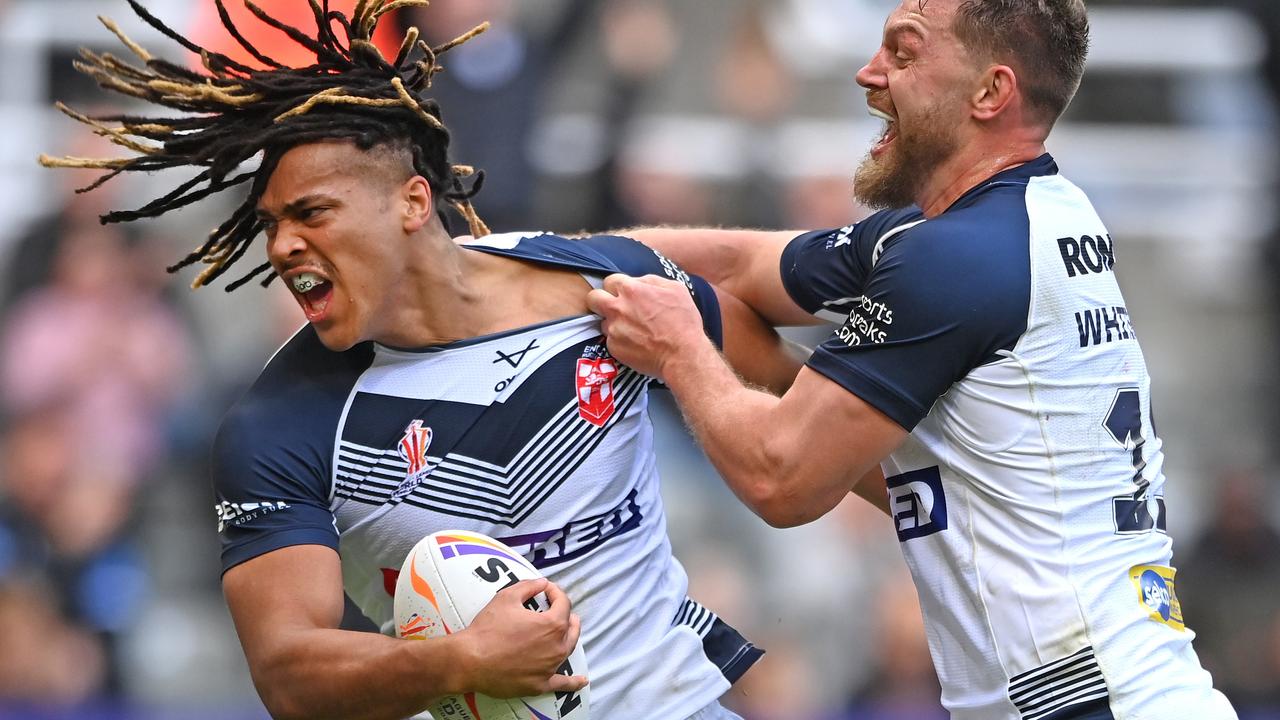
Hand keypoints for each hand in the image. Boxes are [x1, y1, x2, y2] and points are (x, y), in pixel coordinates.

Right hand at [453, 579, 586, 697]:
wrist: (470, 660)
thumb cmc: (488, 628)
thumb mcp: (506, 597)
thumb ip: (529, 586)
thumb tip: (542, 583)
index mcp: (553, 624)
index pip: (563, 603)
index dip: (555, 592)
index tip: (545, 590)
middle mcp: (557, 646)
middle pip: (572, 627)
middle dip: (565, 614)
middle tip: (554, 608)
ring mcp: (551, 667)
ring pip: (568, 650)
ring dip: (566, 637)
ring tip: (563, 631)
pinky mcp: (541, 684)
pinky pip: (563, 684)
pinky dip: (574, 682)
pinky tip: (582, 680)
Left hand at [585, 274, 708, 379]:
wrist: (682, 354)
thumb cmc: (683, 322)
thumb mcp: (675, 289)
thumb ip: (651, 281)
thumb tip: (639, 281)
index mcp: (631, 290)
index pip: (610, 280)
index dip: (617, 287)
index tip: (623, 294)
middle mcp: (617, 308)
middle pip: (593, 298)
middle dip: (600, 300)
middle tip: (612, 307)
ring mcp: (613, 329)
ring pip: (602, 321)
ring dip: (613, 323)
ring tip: (632, 330)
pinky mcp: (614, 347)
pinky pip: (611, 340)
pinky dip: (620, 341)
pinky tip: (636, 343)